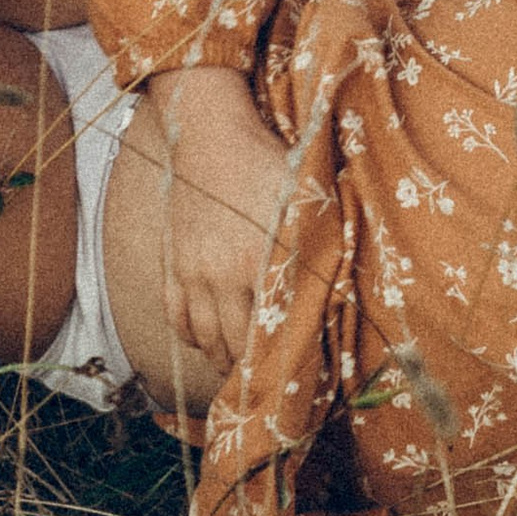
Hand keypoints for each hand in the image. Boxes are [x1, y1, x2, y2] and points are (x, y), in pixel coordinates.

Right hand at [140, 63, 291, 376]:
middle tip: (272, 381)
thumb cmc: (269, 165)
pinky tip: (210, 340)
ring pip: (205, 338)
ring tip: (244, 367)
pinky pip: (177, 317)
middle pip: (235, 344)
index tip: (299, 375)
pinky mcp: (172, 264)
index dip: (285, 357)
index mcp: (261, 260)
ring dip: (225, 357)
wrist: (211, 135)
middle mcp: (221, 274)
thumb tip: (344, 291)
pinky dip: (193, 336)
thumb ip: (321, 248)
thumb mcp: (307, 203)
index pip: (273, 329)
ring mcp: (191, 272)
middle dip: (254, 368)